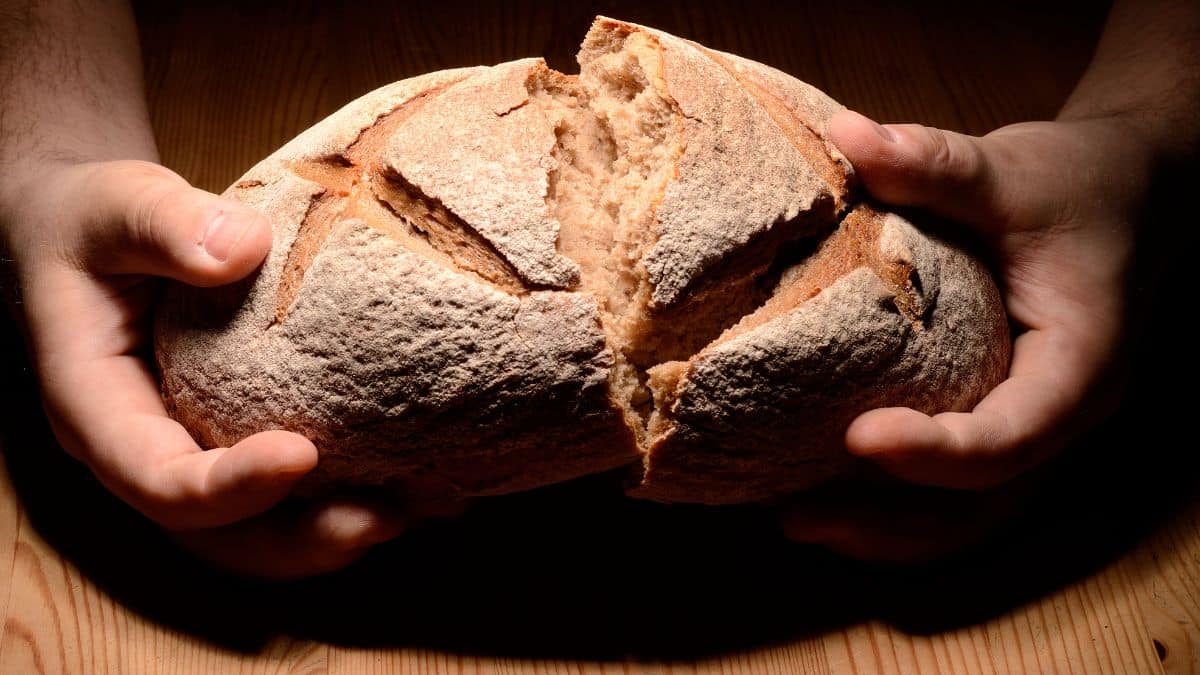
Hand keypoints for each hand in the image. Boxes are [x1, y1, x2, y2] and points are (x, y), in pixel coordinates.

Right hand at [1, 159, 405, 578]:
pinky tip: (425, 477)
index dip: (229, 485)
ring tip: (426, 508)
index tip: (302, 453)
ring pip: (260, 531)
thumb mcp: (112, 205)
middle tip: (386, 517)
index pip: (156, 478)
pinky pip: (290, 495)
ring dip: (339, 532)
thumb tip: (245, 246)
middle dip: (303, 539)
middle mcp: (148, 451)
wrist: (91, 236)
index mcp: (98, 410)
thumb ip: (162, 223)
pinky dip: (352, 495)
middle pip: (218, 534)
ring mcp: (196, 453)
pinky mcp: (240, 438)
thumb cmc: (92, 222)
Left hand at [784, 109, 1147, 559]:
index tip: (855, 437)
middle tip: (797, 514)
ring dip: (887, 531)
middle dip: (891, 518)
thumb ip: (937, 163)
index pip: (1016, 433)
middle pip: (986, 502)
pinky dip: (900, 511)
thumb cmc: (1079, 184)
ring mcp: (1037, 427)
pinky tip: (830, 498)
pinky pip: (961, 493)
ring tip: (797, 522)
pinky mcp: (1006, 420)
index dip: (937, 450)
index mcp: (1083, 362)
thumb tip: (847, 136)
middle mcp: (1064, 412)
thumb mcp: (1014, 169)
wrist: (1128, 193)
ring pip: (973, 515)